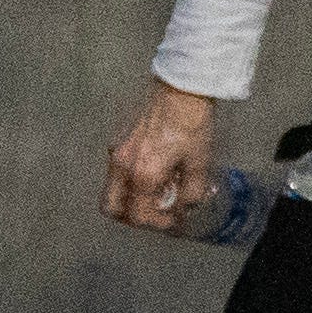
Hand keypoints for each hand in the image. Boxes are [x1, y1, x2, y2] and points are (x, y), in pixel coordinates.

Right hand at [103, 82, 219, 233]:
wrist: (181, 88)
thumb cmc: (192, 123)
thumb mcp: (199, 161)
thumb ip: (192, 191)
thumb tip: (187, 208)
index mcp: (142, 173)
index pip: (138, 215)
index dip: (157, 225)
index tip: (173, 222)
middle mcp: (121, 166)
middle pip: (112, 207)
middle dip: (133, 217)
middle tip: (156, 214)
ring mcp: (116, 152)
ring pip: (111, 190)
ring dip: (130, 200)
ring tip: (158, 193)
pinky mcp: (118, 142)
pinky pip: (116, 172)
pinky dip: (130, 182)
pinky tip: (154, 174)